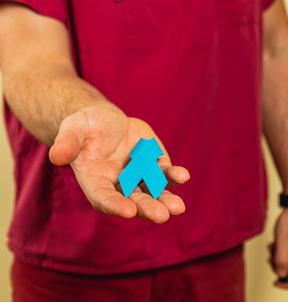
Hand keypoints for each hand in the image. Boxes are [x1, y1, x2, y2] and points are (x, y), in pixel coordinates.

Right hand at [49, 104, 189, 222]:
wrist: (104, 120)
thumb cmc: (84, 126)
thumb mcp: (73, 128)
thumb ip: (67, 143)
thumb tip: (56, 156)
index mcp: (95, 180)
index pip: (103, 197)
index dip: (115, 204)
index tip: (128, 211)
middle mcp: (118, 184)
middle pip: (133, 200)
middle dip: (147, 208)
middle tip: (162, 215)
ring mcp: (138, 175)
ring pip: (153, 191)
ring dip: (165, 199)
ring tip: (178, 207)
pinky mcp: (152, 164)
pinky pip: (164, 172)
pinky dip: (173, 175)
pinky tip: (183, 175)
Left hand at [268, 209, 287, 287]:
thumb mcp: (282, 243)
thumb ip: (281, 261)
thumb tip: (280, 275)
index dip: (285, 284)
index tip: (274, 283)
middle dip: (279, 266)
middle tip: (269, 258)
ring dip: (279, 258)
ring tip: (272, 247)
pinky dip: (282, 252)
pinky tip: (276, 244)